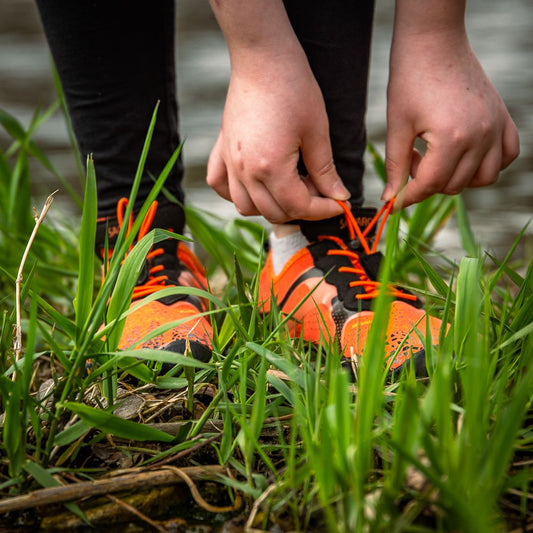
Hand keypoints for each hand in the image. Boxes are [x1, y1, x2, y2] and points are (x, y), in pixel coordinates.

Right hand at [206, 45, 348, 222]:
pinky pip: (220, 185)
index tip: (339, 204)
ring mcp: (230, 162)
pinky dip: (237, 194)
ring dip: (271, 206)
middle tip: (320, 191)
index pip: (298, 206)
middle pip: (274, 212)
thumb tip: (338, 196)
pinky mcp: (221, 151)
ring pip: (247, 206)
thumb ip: (325, 170)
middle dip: (302, 209)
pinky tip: (255, 185)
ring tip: (291, 188)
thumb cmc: (292, 88)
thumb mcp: (316, 131)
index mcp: (270, 167)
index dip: (323, 210)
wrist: (262, 59)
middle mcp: (245, 171)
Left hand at [383, 31, 519, 207]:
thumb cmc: (410, 79)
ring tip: (435, 158)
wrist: (433, 42)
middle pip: (454, 185)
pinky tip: (465, 156)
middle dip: (426, 181)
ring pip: (483, 178)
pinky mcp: (503, 117)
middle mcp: (481, 136)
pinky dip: (488, 164)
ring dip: (457, 178)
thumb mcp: (397, 126)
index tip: (393, 201)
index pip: (431, 184)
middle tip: (411, 159)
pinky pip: (507, 155)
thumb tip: (390, 198)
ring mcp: (496, 126)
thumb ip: (395, 166)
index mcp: (453, 138)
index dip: (407, 196)